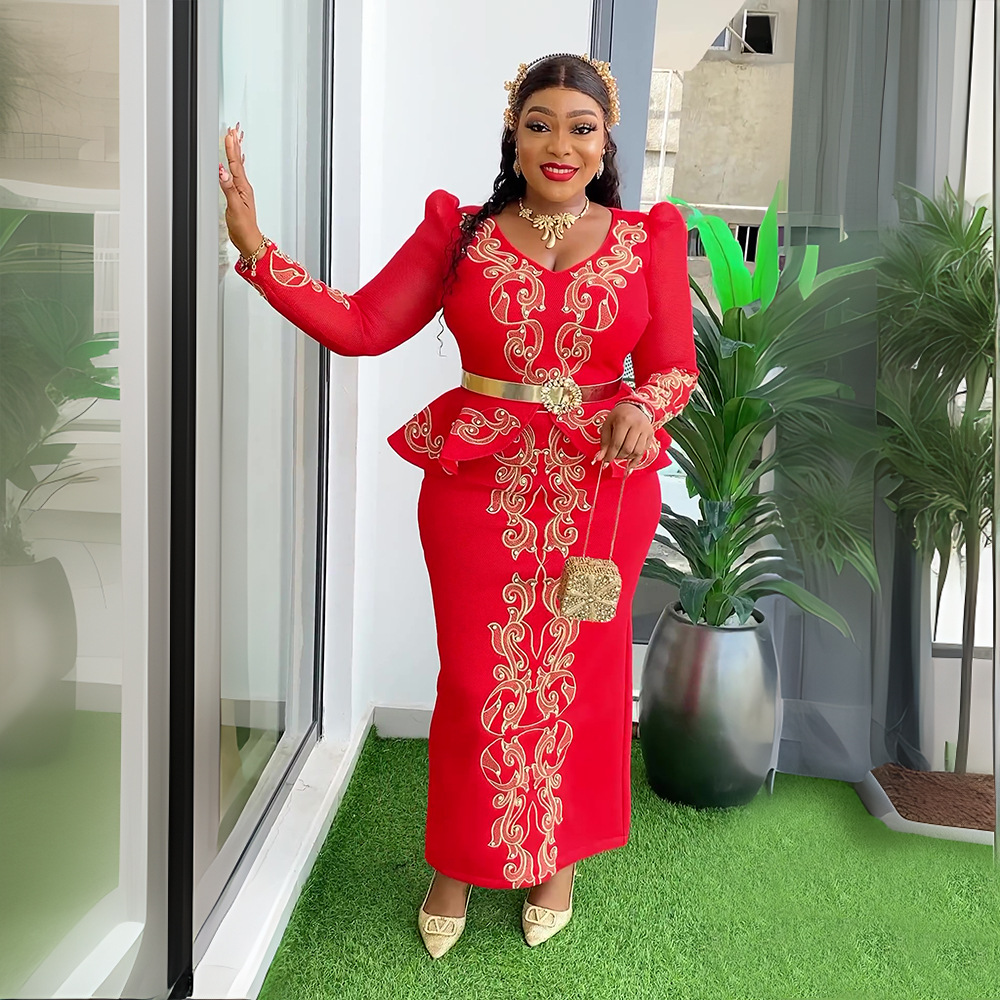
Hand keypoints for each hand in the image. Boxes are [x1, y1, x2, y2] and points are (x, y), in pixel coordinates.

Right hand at [219, 124, 263, 257]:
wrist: (248, 240)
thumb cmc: (243, 227)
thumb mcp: (234, 208)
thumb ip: (228, 189)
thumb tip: (223, 172)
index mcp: (243, 188)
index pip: (235, 164)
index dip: (232, 148)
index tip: (229, 134)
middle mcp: (243, 187)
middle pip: (238, 161)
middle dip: (235, 145)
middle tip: (234, 130)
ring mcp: (241, 191)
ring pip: (237, 166)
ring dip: (235, 152)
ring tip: (234, 139)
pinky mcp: (237, 196)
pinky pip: (236, 175)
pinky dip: (234, 166)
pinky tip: (234, 164)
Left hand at [594, 402, 654, 470]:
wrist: (634, 407)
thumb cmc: (618, 416)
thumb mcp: (607, 425)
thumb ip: (604, 442)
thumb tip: (600, 459)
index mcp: (624, 420)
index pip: (617, 443)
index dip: (610, 455)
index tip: (605, 462)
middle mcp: (637, 425)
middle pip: (628, 449)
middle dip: (618, 456)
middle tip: (613, 456)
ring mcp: (646, 430)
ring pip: (637, 452)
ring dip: (627, 458)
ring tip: (620, 455)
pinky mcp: (651, 434)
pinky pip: (643, 451)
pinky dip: (635, 460)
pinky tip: (629, 465)